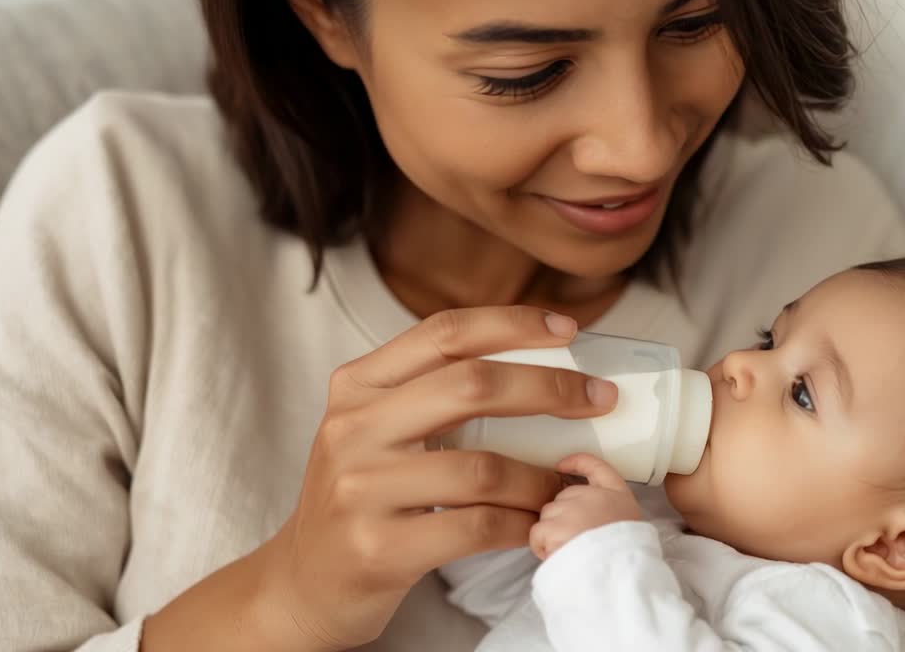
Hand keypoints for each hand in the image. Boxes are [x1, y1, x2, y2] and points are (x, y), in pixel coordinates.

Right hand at [252, 307, 617, 651]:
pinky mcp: (378, 548)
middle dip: (550, 387)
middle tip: (600, 398)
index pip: (444, 333)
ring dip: (542, 475)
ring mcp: (361, 489)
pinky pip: (475, 527)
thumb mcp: (377, 430)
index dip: (513, 323)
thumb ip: (432, 394)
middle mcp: (353, 428)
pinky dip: (521, 523)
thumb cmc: (362, 497)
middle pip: (471, 386)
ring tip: (569, 481)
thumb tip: (540, 366)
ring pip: (482, 467)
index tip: (569, 330)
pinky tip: (538, 522)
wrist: (304, 582)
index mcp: (358, 385)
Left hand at [529, 454, 641, 560]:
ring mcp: (572, 509)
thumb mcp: (628, 530)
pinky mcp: (554, 526)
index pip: (595, 466)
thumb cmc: (623, 559)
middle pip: (564, 496)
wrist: (618, 577)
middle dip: (563, 517)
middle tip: (575, 540)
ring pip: (549, 515)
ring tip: (570, 551)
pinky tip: (557, 556)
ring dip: (553, 533)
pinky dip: (541, 546)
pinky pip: (537, 533)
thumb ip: (607, 516)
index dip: (577, 462)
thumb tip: (583, 520)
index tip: (562, 465)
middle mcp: (594, 497)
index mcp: (618, 497)